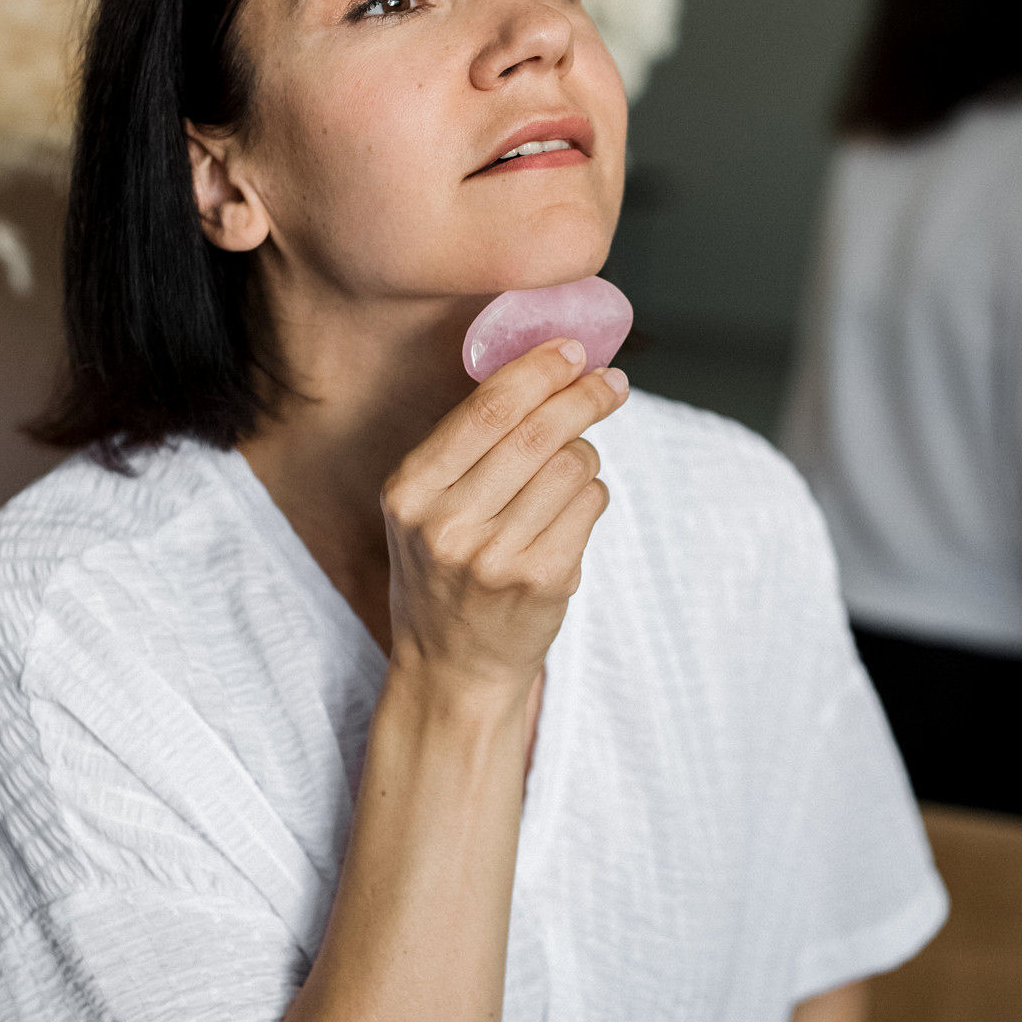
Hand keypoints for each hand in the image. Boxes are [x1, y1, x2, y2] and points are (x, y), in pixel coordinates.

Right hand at [380, 338, 626, 697]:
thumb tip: (546, 367)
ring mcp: (495, 557)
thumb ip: (467, 446)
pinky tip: (571, 512)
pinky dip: (591, 496)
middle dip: (584, 397)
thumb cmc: (445, 574)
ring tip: (571, 472)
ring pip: (572, 465)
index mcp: (410, 491)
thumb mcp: (424, 510)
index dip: (539, 370)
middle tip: (612, 383)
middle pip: (538, 432)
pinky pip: (589, 505)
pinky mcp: (541, 581)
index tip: (574, 351)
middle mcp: (446, 524)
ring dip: (585, 456)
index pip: (486, 407)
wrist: (453, 670)